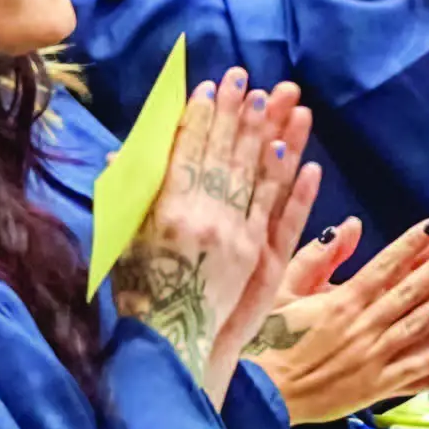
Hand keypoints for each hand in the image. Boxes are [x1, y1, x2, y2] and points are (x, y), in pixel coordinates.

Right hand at [112, 73, 320, 406]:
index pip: (188, 151)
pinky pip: (284, 216)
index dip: (203, 116)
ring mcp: (237, 238)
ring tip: (287, 102)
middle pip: (227, 155)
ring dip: (275, 136)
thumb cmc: (139, 296)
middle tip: (251, 79)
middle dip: (240, 113)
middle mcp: (204, 218)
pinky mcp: (261, 261)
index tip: (214, 84)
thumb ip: (128, 197)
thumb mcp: (121, 243)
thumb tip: (123, 153)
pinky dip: (297, 188)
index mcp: (166, 211)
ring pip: (260, 177)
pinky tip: (308, 161)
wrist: (169, 350)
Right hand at [246, 218, 428, 422]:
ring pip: (419, 331)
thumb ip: (317, 257)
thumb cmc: (266, 339)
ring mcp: (372, 360)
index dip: (414, 246)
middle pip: (411, 294)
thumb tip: (349, 226)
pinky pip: (410, 375)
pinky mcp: (372, 389)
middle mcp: (363, 328)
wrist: (259, 394)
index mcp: (342, 302)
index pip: (386, 267)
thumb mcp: (282, 289)